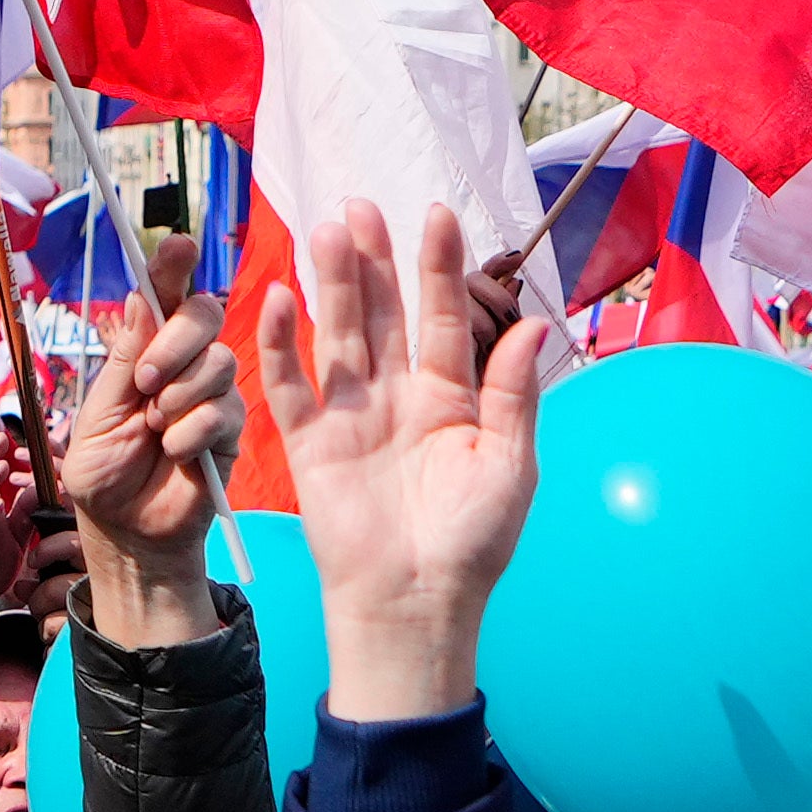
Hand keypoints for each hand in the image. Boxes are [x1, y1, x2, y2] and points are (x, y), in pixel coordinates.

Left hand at [52, 287, 240, 635]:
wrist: (126, 532)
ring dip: (178, 395)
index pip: (165, 296)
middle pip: (204, 313)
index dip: (172, 266)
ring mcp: (211, 395)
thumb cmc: (105, 474)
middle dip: (174, 340)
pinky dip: (191, 431)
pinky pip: (224, 410)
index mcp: (145, 351)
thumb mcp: (99, 412)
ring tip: (155, 430)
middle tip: (143, 382)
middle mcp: (184, 364)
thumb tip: (137, 296)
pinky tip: (175, 453)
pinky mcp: (231, 431)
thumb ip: (123, 359)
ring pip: (218, 361)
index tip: (179, 244)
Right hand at [253, 210, 539, 723]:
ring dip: (331, 285)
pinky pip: (291, 386)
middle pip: (383, 314)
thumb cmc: (473, 543)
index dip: (438, 267)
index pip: (441, 317)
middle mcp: (397, 397)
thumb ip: (513, 394)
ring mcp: (351, 416)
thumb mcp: (509, 465)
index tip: (437, 214)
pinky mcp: (311, 445)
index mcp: (450, 398)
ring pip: (339, 335)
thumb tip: (533, 325)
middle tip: (359, 205)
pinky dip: (280, 344)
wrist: (417, 605)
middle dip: (374, 259)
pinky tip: (278, 298)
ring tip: (327, 230)